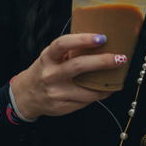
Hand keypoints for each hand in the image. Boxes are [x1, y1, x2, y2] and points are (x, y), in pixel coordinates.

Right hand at [11, 33, 126, 119]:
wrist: (26, 96)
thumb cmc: (43, 72)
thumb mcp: (49, 58)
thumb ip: (67, 52)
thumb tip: (97, 42)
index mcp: (47, 58)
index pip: (63, 44)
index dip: (83, 39)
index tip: (102, 38)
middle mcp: (51, 75)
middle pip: (79, 66)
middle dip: (103, 61)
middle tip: (120, 58)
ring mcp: (56, 93)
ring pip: (87, 90)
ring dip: (105, 84)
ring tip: (117, 77)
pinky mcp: (62, 107)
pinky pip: (85, 102)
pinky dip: (98, 95)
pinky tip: (105, 90)